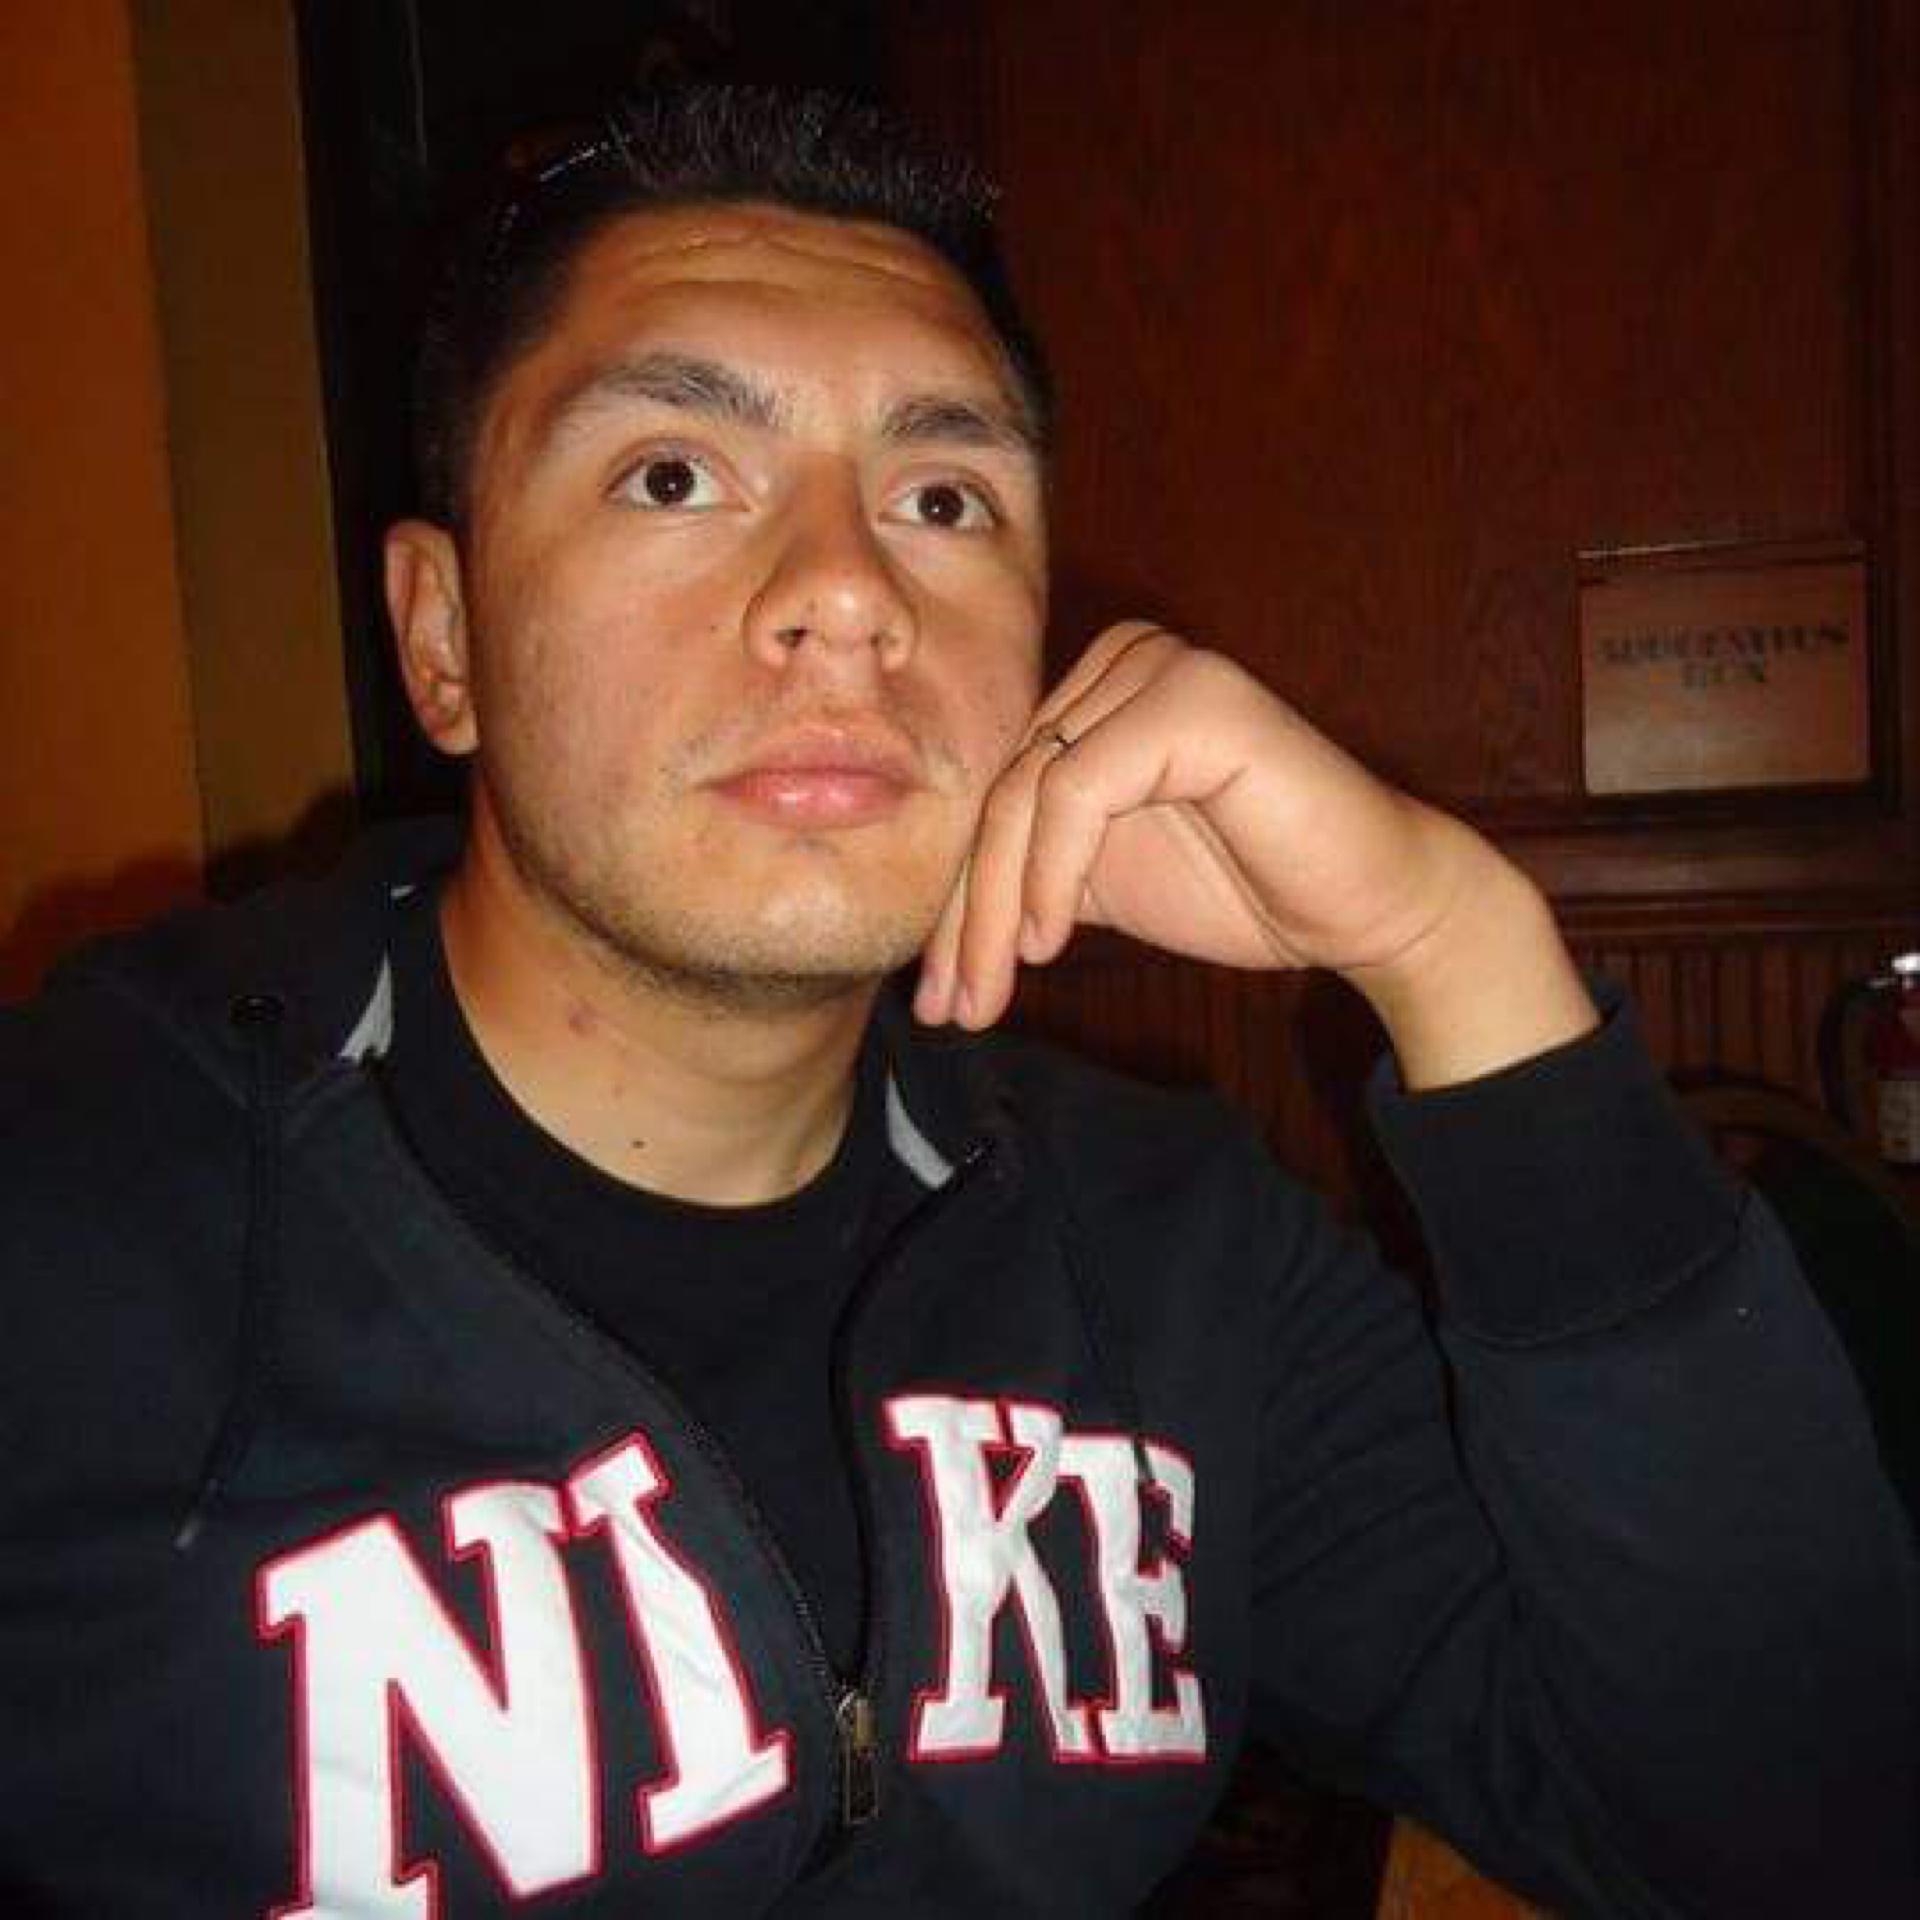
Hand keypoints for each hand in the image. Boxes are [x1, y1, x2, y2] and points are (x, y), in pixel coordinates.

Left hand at [913, 623, 1596, 1087]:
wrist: (1369, 908)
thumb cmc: (1248, 889)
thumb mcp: (1102, 883)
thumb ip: (1028, 873)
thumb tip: (930, 935)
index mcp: (1097, 691)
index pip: (998, 797)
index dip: (960, 903)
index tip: (937, 998)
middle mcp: (1123, 660)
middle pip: (1003, 796)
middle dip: (968, 917)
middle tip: (951, 1010)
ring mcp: (1160, 667)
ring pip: (1027, 794)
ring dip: (997, 911)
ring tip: (989, 995)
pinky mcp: (1193, 696)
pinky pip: (1079, 789)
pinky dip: (1051, 873)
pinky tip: (1049, 944)